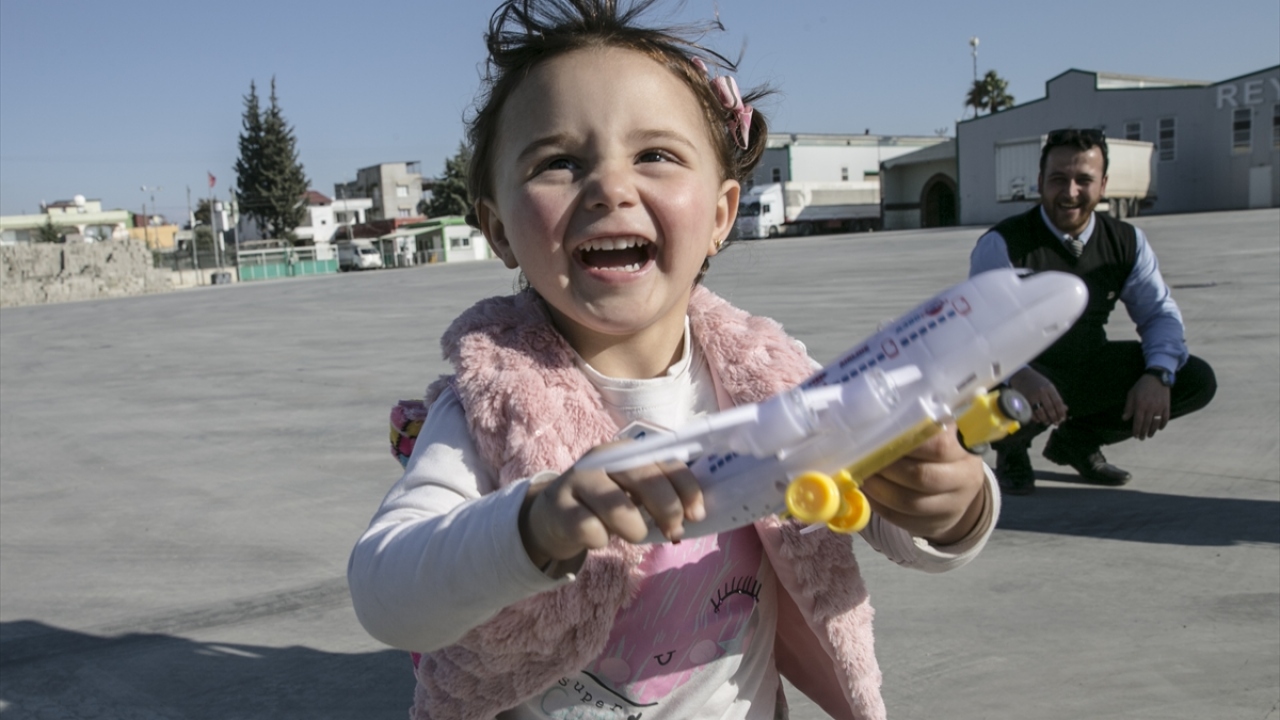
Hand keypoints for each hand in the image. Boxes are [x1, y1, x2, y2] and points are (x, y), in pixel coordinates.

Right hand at [519, 447, 705, 570]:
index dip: (687, 488)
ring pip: (618, 509)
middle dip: (668, 510)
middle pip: (645, 480)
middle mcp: (602, 457)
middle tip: (673, 532)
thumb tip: (696, 514)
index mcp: (627, 449)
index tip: (697, 515)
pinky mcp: (559, 507)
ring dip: (634, 530)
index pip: (666, 461)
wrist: (554, 516)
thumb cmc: (605, 503)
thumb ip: (662, 494)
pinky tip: (596, 536)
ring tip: (632, 534)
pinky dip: (601, 540)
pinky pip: (591, 530)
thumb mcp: (633, 491)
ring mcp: (578, 480)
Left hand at [859, 430, 986, 545]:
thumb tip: (874, 422)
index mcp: (964, 448)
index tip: (878, 436)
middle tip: (863, 458)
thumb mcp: (936, 432)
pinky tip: (868, 493)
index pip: (936, 445)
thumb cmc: (936, 450)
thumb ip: (915, 426)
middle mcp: (964, 477)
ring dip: (878, 489)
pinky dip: (879, 505)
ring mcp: (953, 505)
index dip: (903, 441)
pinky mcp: (935, 524)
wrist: (956, 486)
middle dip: (886, 467)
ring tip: (861, 475)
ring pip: (909, 502)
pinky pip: (901, 518)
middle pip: (920, 476)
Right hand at [1008, 367, 1066, 425]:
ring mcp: (1032, 397)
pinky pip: (1032, 413)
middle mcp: (1041, 392)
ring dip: (1045, 419)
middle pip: (1050, 408)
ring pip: (1041, 412)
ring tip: (1048, 422)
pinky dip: (1036, 418)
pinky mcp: (1025, 401)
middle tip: (1056, 423)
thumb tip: (1065, 409)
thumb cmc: (1038, 382)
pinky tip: (1039, 420)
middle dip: (1054, 418)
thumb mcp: (1049, 387)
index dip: (1061, 412)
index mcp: (1049, 388)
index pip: (1058, 402)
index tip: (1063, 419)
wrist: (1022, 376)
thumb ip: (1056, 397)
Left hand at [1123, 374, 1170, 439]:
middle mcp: (1150, 408)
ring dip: (1153, 431)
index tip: (1135, 436)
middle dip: (1143, 433)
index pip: (1138, 421)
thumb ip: (1128, 407)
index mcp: (1140, 405)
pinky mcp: (1167, 406)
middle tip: (1141, 438)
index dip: (1136, 430)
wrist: (1157, 377)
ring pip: (1156, 423)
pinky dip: (1163, 424)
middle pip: (1147, 424)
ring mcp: (1160, 407)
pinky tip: (1160, 429)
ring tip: (1149, 436)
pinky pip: (1166, 418)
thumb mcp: (1131, 394)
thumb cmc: (1141, 386)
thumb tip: (1124, 419)